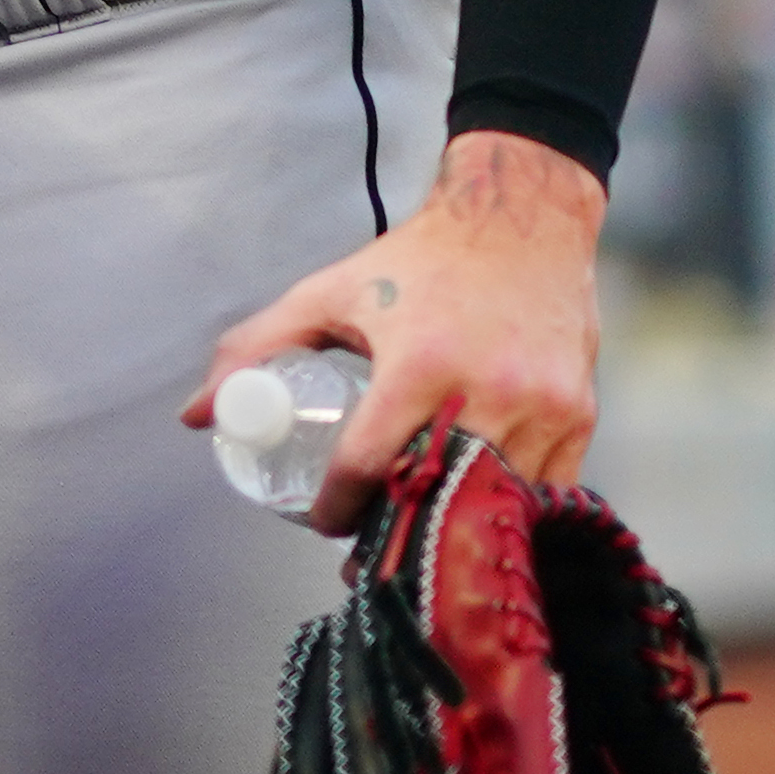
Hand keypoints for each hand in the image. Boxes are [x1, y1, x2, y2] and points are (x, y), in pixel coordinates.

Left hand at [183, 131, 604, 533]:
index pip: (370, 463)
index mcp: (420, 363)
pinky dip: (508, 510)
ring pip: (492, 503)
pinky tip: (476, 515)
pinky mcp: (578, 417)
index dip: (337, 506)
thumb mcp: (331, 293)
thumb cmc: (419, 261)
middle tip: (365, 550)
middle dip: (394, 533)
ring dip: (452, 528)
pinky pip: (544, 493)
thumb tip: (196, 415)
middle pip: (433, 496)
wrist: (523, 222)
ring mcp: (542, 410)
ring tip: (415, 536)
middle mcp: (489, 391)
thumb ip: (258, 348)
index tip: (322, 519)